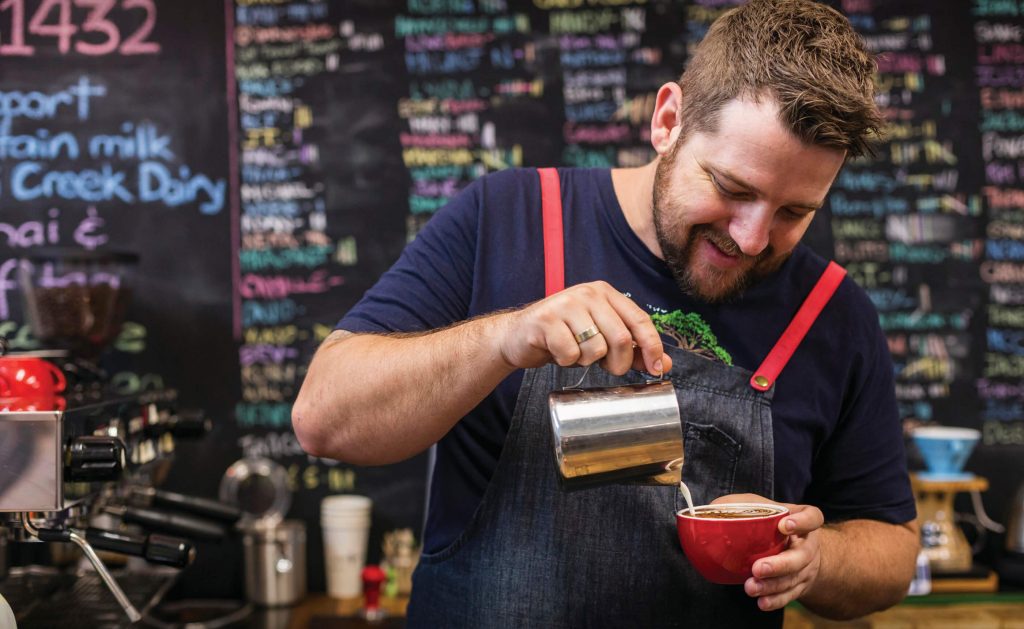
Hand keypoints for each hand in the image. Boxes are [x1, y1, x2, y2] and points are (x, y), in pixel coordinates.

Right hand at [496, 281, 671, 376]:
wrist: (519, 336)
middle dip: (618, 363)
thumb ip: (632, 350)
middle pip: (621, 338)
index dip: (652, 347)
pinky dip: (566, 361)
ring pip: (596, 348)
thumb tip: (663, 364)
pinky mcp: (546, 320)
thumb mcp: (601, 340)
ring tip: (574, 352)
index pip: (640, 320)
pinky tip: (557, 351)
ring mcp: (566, 304)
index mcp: (605, 293)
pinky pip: (570, 353)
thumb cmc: (564, 337)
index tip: (656, 370)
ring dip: (587, 361)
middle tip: (607, 368)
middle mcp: (588, 293)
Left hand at [711, 493, 824, 611]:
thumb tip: (711, 509)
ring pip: (793, 578)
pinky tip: (761, 602)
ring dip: (772, 586)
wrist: (799, 548)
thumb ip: (740, 505)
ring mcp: (806, 567)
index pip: (812, 517)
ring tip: (750, 587)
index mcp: (801, 520)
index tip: (784, 526)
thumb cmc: (772, 523)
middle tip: (758, 568)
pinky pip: (790, 594)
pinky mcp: (800, 585)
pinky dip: (775, 600)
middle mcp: (807, 544)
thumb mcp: (760, 507)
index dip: (802, 522)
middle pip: (801, 556)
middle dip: (780, 564)